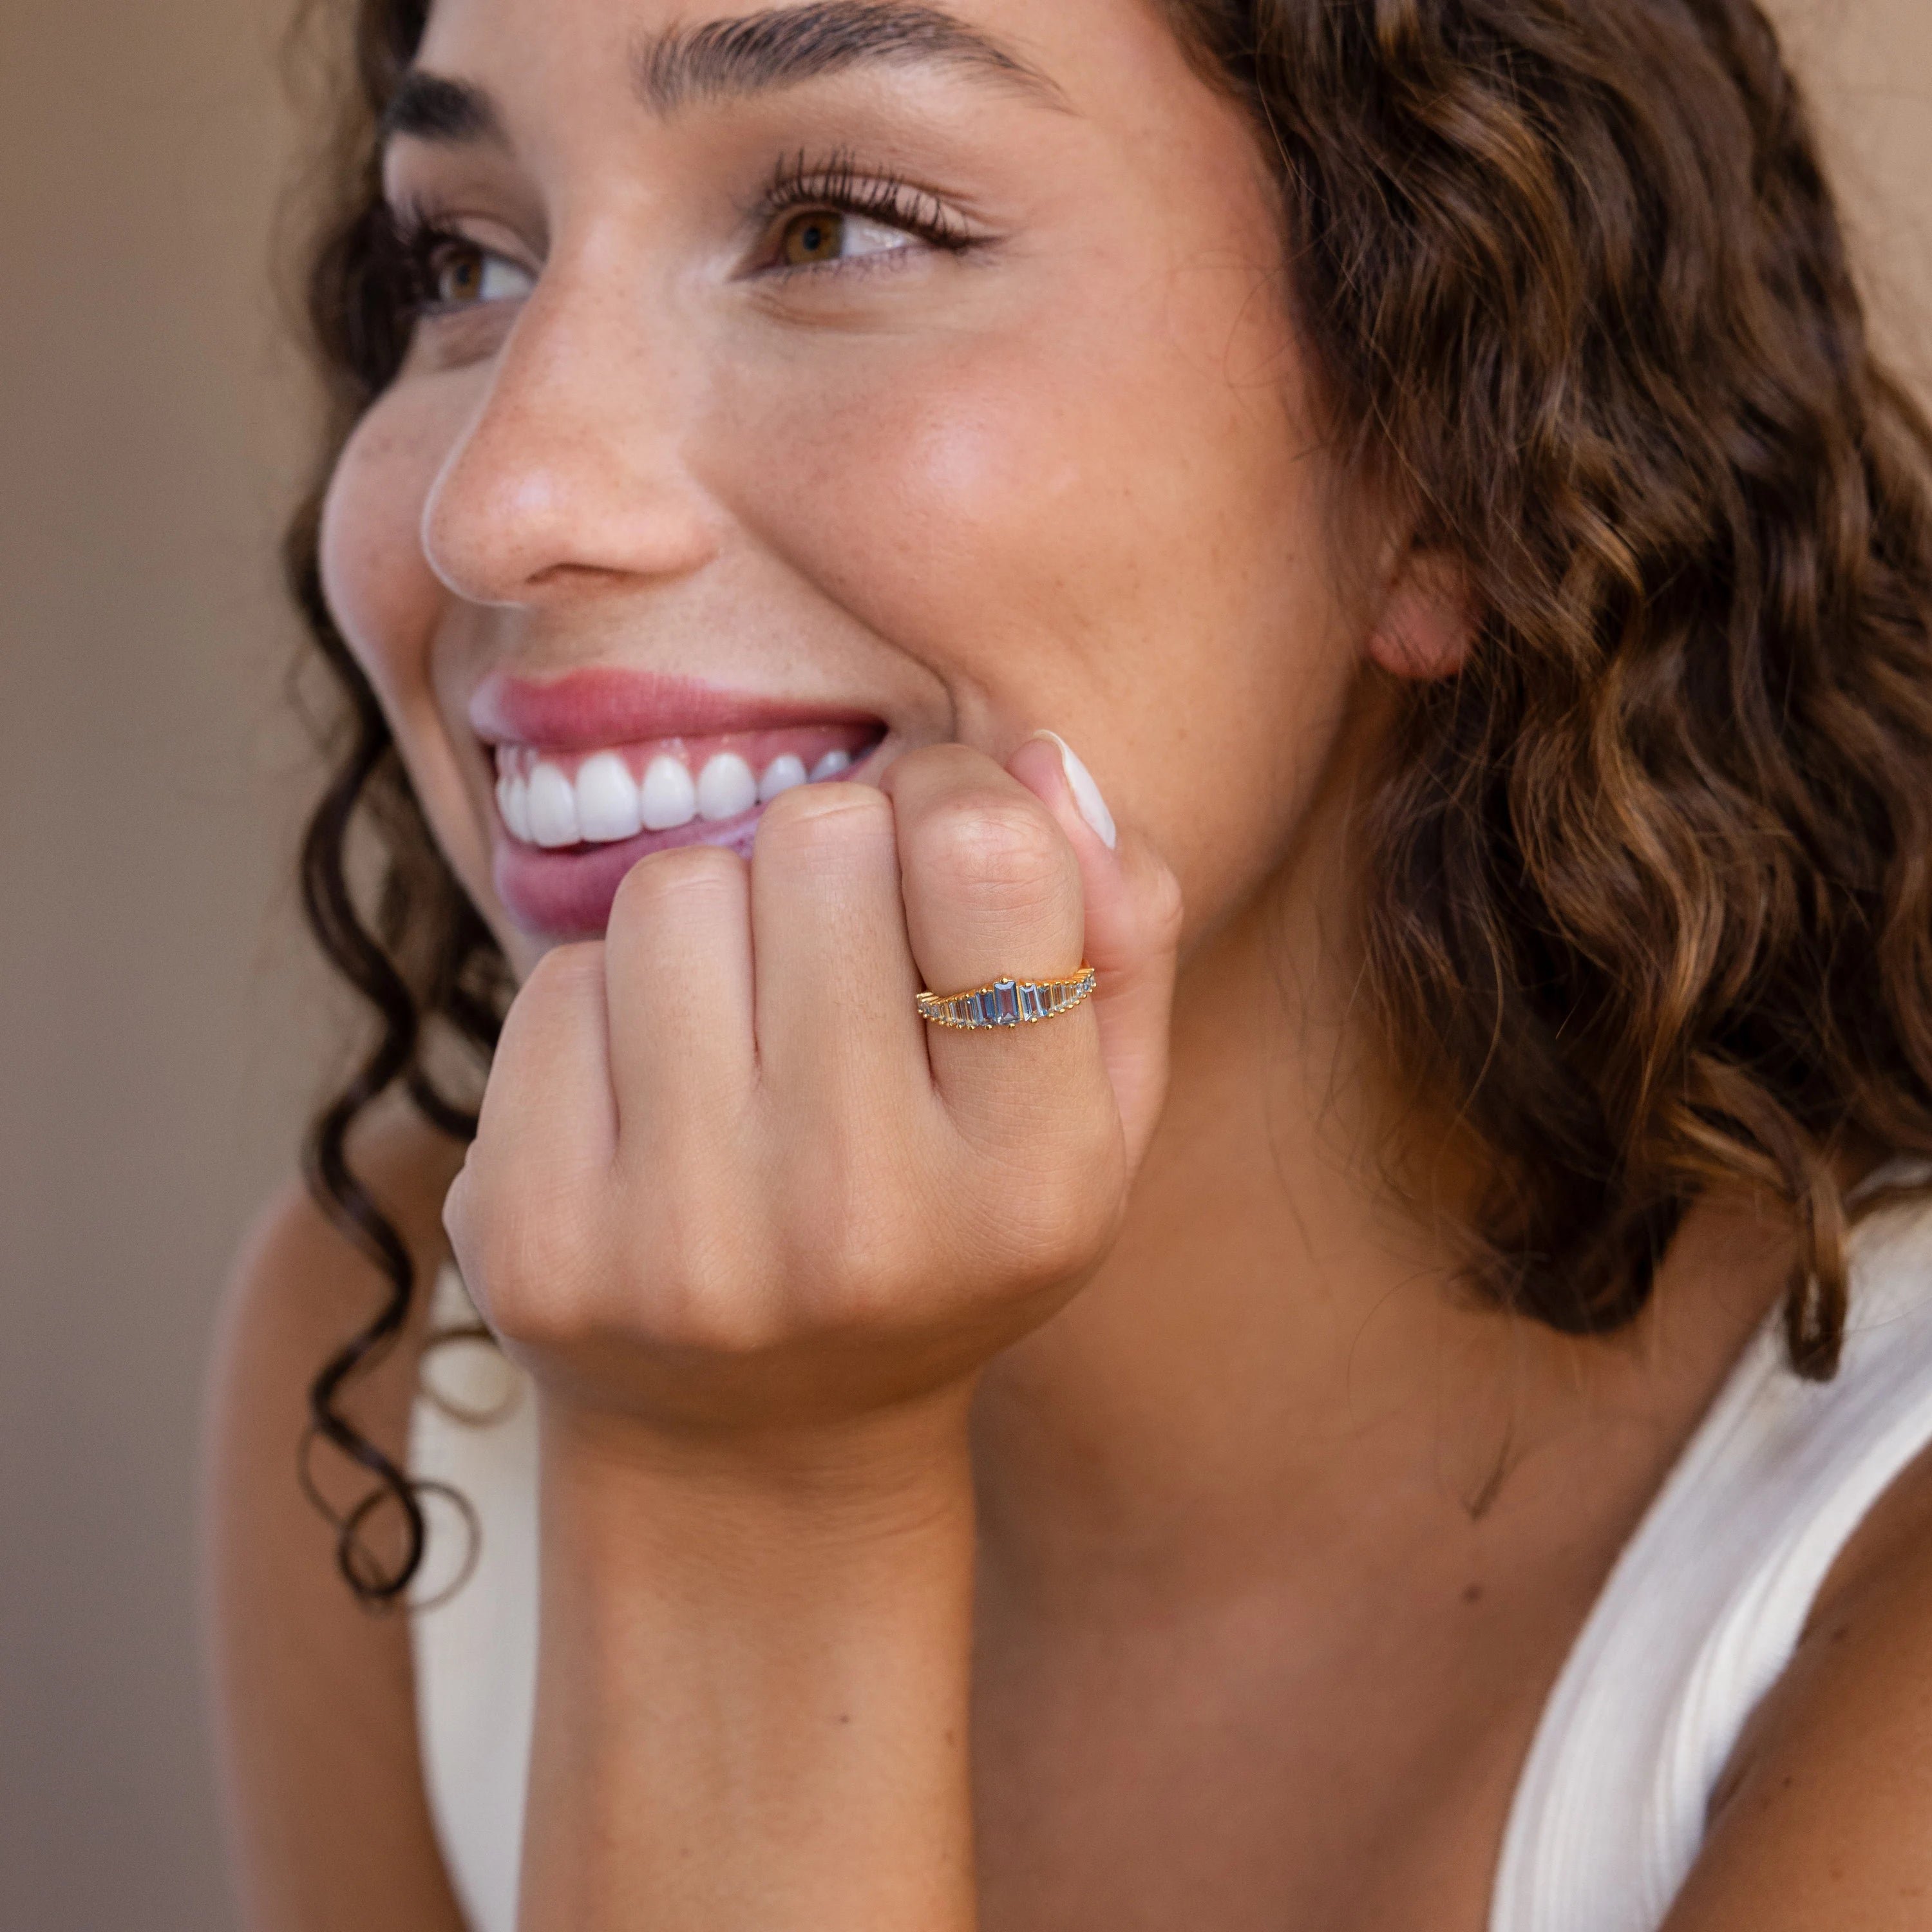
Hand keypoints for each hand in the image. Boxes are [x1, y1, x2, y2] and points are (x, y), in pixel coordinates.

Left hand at [443, 735, 1181, 1461]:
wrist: (755, 1449)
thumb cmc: (945, 1236)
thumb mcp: (1091, 1112)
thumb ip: (1119, 932)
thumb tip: (1041, 761)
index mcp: (1031, 1183)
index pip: (982, 852)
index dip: (957, 795)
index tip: (940, 849)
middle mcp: (859, 1222)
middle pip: (816, 840)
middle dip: (832, 855)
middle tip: (840, 954)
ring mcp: (682, 1242)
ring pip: (674, 889)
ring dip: (717, 917)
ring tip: (748, 1029)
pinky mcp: (534, 1242)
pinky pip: (559, 981)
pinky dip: (612, 1000)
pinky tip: (655, 1101)